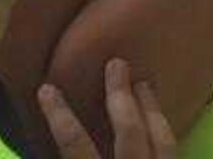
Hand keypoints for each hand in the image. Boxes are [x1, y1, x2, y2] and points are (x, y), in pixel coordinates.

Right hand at [39, 58, 174, 157]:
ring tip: (145, 85)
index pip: (75, 144)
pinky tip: (162, 126)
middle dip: (122, 97)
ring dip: (153, 112)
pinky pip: (177, 155)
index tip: (46, 88)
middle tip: (117, 63)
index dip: (59, 115)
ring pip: (164, 143)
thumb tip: (35, 150)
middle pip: (130, 134)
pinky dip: (167, 136)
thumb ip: (61, 158)